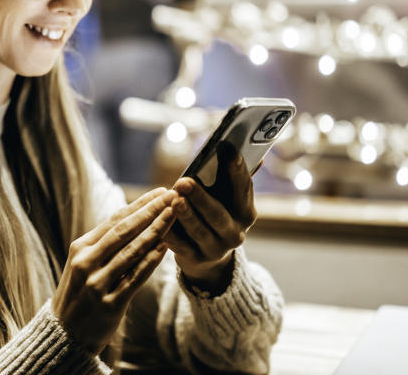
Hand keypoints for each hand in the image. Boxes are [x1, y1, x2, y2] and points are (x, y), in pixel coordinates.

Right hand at [52, 187, 179, 353]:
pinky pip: (135, 278)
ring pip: (132, 251)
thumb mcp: (82, 263)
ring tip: (174, 216)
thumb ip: (103, 243)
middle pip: (124, 231)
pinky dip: (152, 261)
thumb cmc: (78, 293)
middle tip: (172, 196)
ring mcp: (97, 284)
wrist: (64, 334)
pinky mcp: (110, 305)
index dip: (139, 204)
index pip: (114, 220)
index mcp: (80, 248)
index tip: (160, 191)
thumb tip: (132, 216)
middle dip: (151, 211)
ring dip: (156, 231)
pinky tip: (166, 247)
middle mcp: (86, 263)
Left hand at [162, 143, 257, 291]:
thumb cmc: (214, 214)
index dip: (236, 168)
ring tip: (174, 199)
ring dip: (186, 215)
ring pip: (199, 232)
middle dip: (201, 198)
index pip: (244, 188)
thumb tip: (248, 148)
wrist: (207, 258)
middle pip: (218, 214)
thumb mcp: (225, 198)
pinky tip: (160, 220)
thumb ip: (231, 176)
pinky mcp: (196, 260)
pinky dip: (170, 233)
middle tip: (183, 181)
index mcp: (246, 213)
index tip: (225, 146)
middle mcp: (235, 233)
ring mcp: (216, 250)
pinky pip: (180, 247)